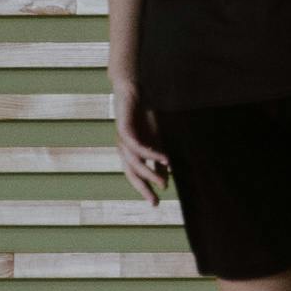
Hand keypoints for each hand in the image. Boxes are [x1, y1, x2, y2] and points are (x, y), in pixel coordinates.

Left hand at [113, 85, 169, 207]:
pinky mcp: (125, 129)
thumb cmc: (144, 112)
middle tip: (156, 201)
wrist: (133, 87)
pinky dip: (152, 154)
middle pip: (133, 173)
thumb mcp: (156, 136)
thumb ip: (158, 156)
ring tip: (165, 184)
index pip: (136, 175)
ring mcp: (122, 140)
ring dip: (150, 174)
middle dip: (144, 187)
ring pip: (135, 163)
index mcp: (130, 152)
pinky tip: (165, 159)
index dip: (145, 188)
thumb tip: (167, 177)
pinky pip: (137, 147)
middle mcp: (124, 148)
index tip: (156, 203)